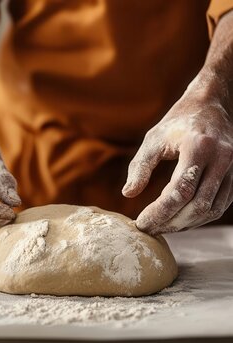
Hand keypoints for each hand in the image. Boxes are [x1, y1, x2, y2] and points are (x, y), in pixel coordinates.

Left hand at [123, 72, 232, 234]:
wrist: (210, 106)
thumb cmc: (176, 123)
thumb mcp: (153, 140)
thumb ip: (140, 167)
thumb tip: (128, 194)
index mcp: (199, 147)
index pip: (180, 190)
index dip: (160, 212)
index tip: (141, 223)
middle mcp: (222, 158)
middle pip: (197, 204)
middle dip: (170, 222)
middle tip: (148, 229)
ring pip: (211, 209)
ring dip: (184, 224)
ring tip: (160, 227)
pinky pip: (219, 205)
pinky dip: (198, 217)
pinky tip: (177, 220)